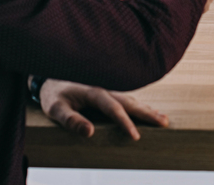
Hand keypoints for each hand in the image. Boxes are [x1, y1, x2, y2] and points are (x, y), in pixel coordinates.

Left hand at [39, 78, 167, 139]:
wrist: (50, 77)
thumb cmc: (53, 94)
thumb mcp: (55, 108)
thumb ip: (70, 120)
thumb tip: (89, 132)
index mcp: (93, 91)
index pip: (113, 108)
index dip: (125, 123)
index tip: (136, 137)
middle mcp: (104, 87)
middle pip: (129, 101)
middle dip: (147, 113)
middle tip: (164, 123)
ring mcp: (107, 87)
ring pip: (131, 99)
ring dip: (146, 109)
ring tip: (163, 118)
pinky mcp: (107, 90)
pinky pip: (126, 98)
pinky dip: (139, 105)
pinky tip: (147, 111)